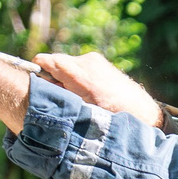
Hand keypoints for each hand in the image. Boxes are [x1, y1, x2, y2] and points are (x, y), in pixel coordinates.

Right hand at [28, 51, 163, 128]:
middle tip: (60, 97)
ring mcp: (94, 59)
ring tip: (77, 97)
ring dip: (65, 79)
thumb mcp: (82, 114)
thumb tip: (37, 94)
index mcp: (81, 76)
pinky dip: (76, 77)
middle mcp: (88, 62)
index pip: (46, 61)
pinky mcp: (99, 61)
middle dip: (52, 79)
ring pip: (66, 65)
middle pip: (55, 63)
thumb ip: (60, 100)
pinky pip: (78, 66)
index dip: (37, 72)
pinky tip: (86, 93)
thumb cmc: (112, 118)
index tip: (35, 85)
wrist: (142, 113)